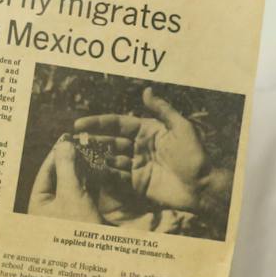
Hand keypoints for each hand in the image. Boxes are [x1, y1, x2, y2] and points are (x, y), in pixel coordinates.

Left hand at [27, 136, 100, 222]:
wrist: (100, 259)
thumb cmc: (78, 228)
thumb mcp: (71, 194)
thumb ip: (67, 166)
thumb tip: (64, 143)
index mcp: (38, 204)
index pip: (46, 172)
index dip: (58, 153)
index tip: (68, 137)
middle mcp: (51, 208)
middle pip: (60, 177)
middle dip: (73, 160)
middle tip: (83, 142)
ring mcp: (69, 213)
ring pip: (76, 185)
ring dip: (85, 169)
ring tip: (94, 151)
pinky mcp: (86, 217)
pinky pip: (87, 194)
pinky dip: (94, 182)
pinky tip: (102, 169)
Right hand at [74, 88, 209, 211]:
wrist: (201, 186)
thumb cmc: (193, 155)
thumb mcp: (181, 127)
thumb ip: (162, 110)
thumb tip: (146, 90)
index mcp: (148, 130)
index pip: (118, 123)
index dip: (99, 122)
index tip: (79, 124)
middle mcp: (140, 147)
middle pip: (111, 141)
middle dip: (93, 140)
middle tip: (74, 141)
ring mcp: (137, 165)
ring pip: (111, 159)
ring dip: (95, 157)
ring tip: (77, 156)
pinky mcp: (137, 184)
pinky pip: (116, 177)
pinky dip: (103, 174)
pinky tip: (90, 171)